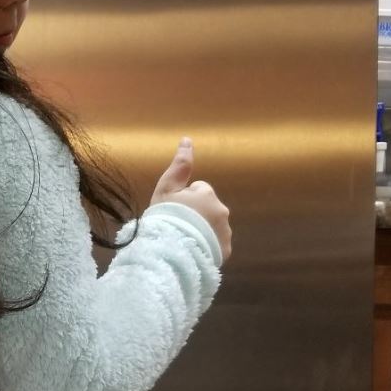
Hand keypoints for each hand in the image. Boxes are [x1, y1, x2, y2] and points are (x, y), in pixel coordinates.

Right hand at [150, 137, 231, 262]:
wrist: (170, 250)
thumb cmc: (166, 216)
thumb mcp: (166, 188)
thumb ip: (180, 165)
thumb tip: (187, 139)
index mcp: (207, 193)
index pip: (198, 190)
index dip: (184, 199)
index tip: (174, 209)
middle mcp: (221, 210)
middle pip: (207, 209)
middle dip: (196, 214)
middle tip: (177, 226)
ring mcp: (225, 232)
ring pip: (213, 227)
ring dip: (202, 230)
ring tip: (183, 241)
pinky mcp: (225, 251)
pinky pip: (216, 245)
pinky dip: (207, 246)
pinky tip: (192, 251)